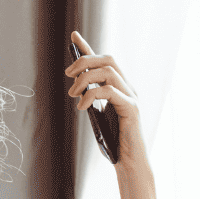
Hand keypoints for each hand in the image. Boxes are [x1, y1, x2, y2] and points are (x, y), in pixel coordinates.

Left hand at [65, 31, 147, 170]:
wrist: (129, 162)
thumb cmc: (113, 142)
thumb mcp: (97, 116)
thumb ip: (91, 100)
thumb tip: (77, 87)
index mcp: (119, 88)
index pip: (103, 61)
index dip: (88, 47)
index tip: (73, 36)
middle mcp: (128, 88)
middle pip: (108, 59)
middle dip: (84, 61)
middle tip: (68, 75)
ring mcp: (131, 97)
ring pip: (109, 71)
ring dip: (85, 79)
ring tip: (74, 95)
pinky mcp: (131, 108)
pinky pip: (111, 91)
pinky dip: (92, 95)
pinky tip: (82, 107)